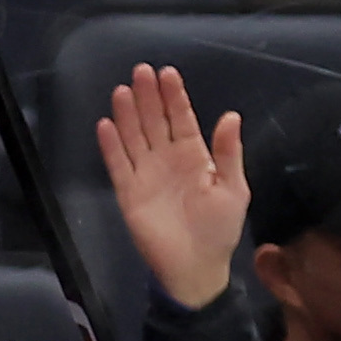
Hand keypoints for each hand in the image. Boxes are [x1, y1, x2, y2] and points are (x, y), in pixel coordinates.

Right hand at [96, 63, 248, 312]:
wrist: (196, 268)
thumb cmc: (219, 230)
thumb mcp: (234, 190)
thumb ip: (230, 154)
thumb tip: (231, 116)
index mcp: (194, 156)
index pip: (181, 118)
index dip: (174, 96)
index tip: (166, 73)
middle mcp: (167, 159)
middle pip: (154, 121)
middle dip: (147, 97)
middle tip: (141, 71)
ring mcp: (146, 175)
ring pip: (134, 137)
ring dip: (127, 115)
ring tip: (122, 91)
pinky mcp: (129, 194)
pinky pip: (118, 165)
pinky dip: (111, 146)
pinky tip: (106, 125)